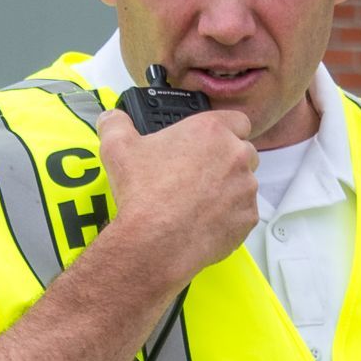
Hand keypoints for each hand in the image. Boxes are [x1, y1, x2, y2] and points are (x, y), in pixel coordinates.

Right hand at [96, 104, 258, 279]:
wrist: (157, 240)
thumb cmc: (144, 193)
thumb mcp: (118, 147)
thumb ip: (116, 124)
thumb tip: (112, 119)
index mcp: (211, 131)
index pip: (237, 120)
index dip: (225, 130)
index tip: (211, 141)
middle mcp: (236, 156)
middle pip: (242, 152)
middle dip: (226, 160)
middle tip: (198, 173)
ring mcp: (246, 189)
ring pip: (244, 183)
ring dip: (228, 188)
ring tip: (198, 200)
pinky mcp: (247, 219)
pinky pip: (243, 212)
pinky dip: (229, 215)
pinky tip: (204, 220)